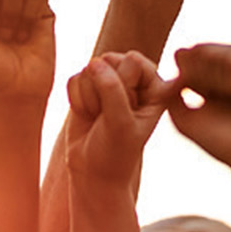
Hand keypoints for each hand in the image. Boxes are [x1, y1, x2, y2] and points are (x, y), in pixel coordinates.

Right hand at [66, 51, 177, 180]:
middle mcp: (135, 80)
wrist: (93, 172)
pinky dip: (77, 100)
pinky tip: (87, 116)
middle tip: (109, 116)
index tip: (126, 111)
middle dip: (103, 89)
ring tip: (99, 119)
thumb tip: (93, 62)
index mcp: (156, 86)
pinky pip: (74, 79)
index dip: (122, 84)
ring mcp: (110, 81)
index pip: (133, 60)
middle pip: (110, 59)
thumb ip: (112, 90)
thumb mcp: (120, 123)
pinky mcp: (88, 86)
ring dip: (89, 98)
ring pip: (89, 68)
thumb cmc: (115, 151)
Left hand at [167, 44, 230, 174]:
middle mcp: (230, 63)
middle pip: (202, 51)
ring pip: (224, 52)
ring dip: (220, 75)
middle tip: (212, 98)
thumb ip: (169, 92)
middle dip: (201, 76)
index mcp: (208, 72)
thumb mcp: (183, 118)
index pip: (186, 54)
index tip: (191, 97)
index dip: (184, 75)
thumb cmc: (220, 141)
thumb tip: (173, 61)